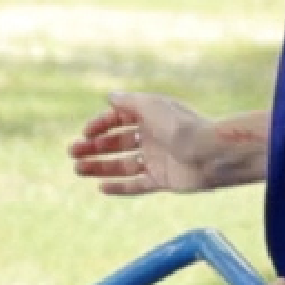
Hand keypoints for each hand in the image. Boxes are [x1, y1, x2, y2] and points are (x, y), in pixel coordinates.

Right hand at [71, 92, 254, 194]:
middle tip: (73, 153)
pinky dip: (119, 187)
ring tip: (78, 169)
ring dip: (100, 166)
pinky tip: (101, 187)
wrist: (211, 154)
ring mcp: (157, 159)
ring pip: (123, 164)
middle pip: (117, 143)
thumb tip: (109, 96)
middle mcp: (153, 137)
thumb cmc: (182, 126)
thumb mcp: (150, 106)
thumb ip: (128, 102)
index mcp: (151, 116)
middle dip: (94, 147)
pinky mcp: (162, 180)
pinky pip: (137, 184)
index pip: (118, 120)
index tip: (85, 134)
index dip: (100, 125)